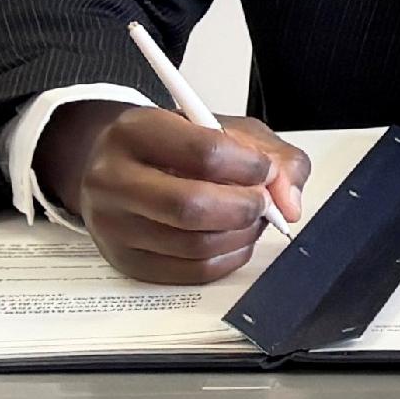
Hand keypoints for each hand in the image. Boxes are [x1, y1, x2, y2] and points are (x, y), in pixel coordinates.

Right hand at [41, 99, 309, 284]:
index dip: (248, 166)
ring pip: (192, 245)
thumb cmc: (173, 142)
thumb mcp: (222, 126)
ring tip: (250, 218)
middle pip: (191, 206)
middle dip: (243, 208)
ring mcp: (113, 225)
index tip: (265, 170)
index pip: (203, 152)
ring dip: (240, 235)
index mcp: (135, 131)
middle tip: (262, 202)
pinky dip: (227, 259)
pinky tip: (234, 240)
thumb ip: (269, 152)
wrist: (110, 162)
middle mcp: (113, 179)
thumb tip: (288, 202)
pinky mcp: (124, 261)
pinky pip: (189, 273)